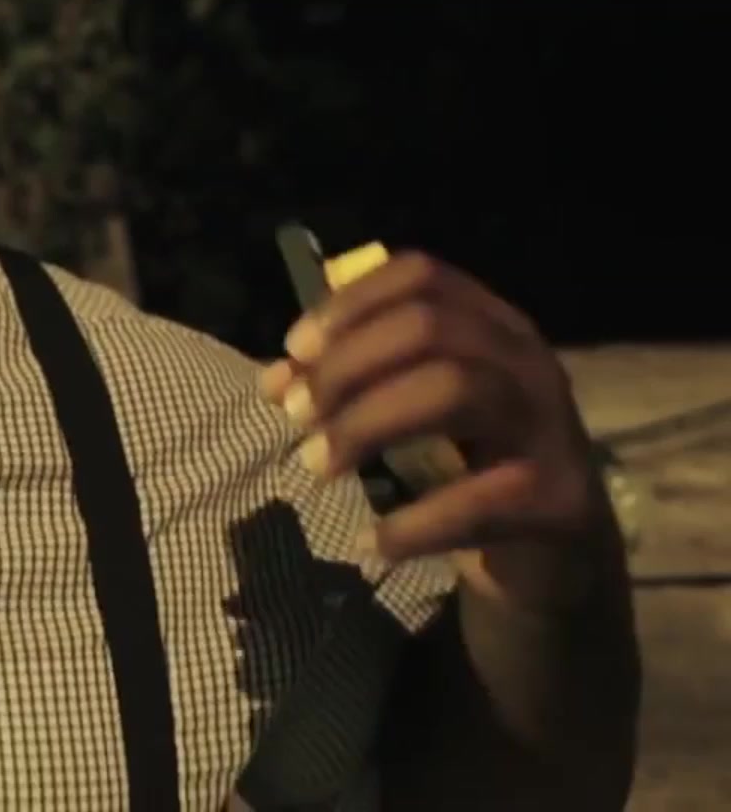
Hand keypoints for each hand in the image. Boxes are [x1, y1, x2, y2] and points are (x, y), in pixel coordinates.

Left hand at [257, 251, 609, 607]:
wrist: (557, 561)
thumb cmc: (474, 470)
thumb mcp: (412, 416)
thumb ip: (349, 387)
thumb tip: (277, 380)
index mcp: (493, 328)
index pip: (423, 276)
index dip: (352, 303)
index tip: (296, 349)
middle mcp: (528, 363)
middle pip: (430, 326)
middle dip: (347, 365)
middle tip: (296, 413)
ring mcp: (552, 429)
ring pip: (457, 389)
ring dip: (369, 423)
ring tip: (317, 465)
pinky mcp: (561, 501)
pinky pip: (481, 501)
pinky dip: (414, 524)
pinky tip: (371, 544)